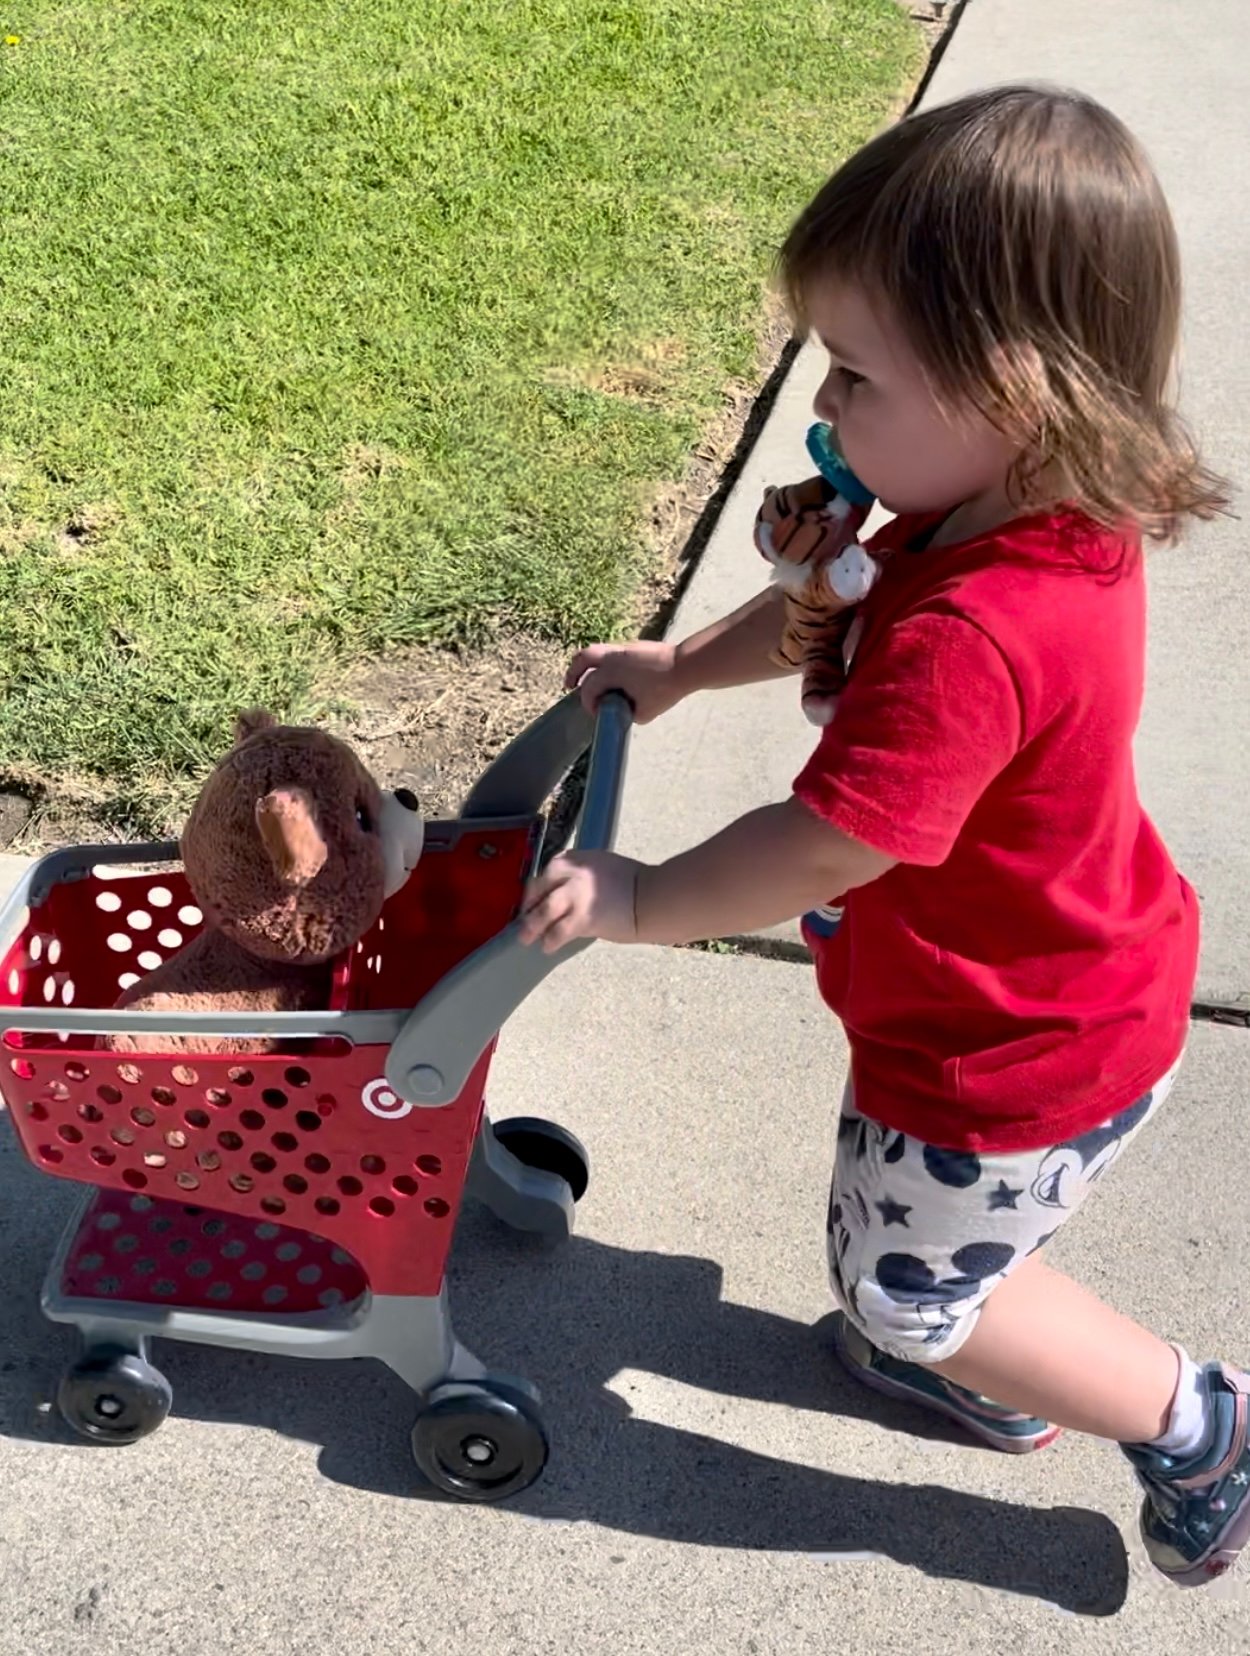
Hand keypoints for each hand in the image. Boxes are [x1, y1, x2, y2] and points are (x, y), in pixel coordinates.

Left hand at [519, 851, 640, 952]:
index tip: (535, 898)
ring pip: (544, 911)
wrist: (654, 898)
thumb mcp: (606, 865)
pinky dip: (550, 940)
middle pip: (541, 887)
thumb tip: (567, 890)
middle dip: (529, 905)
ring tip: (527, 938)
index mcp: (581, 858)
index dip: (539, 887)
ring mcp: (576, 895)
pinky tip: (547, 947)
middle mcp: (574, 873)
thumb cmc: (638, 884)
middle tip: (524, 919)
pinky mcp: (582, 918)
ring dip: (532, 926)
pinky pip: (558, 931)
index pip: (551, 870)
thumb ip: (584, 874)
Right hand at [565, 640, 682, 724]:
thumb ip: (626, 713)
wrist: (685, 666)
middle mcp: (612, 657)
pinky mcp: (635, 646)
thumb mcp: (644, 712)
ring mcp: (623, 648)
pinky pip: (611, 652)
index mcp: (609, 673)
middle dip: (573, 672)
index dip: (588, 704)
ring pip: (597, 651)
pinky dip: (605, 662)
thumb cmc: (664, 689)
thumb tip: (622, 712)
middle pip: (582, 658)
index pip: (588, 689)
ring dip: (588, 664)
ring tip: (588, 677)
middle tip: (570, 685)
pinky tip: (613, 674)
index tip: (595, 713)